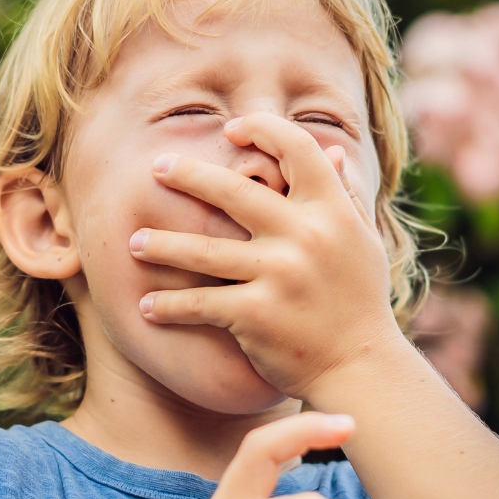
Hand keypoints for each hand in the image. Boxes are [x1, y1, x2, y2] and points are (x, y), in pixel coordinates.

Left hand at [132, 111, 403, 402]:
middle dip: (189, 175)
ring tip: (135, 242)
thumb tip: (332, 151)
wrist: (361, 369)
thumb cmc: (359, 301)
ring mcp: (279, 275)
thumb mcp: (362, 243)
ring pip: (205, 250)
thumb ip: (345, 196)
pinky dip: (169, 306)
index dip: (262, 130)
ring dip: (163, 245)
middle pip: (235, 190)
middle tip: (156, 167)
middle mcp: (306, 236)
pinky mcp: (256, 314)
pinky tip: (146, 306)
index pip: (297, 148)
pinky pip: (200, 303)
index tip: (231, 129)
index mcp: (333, 212)